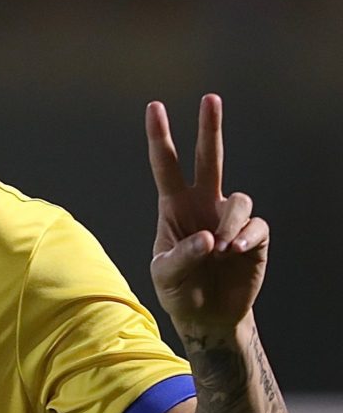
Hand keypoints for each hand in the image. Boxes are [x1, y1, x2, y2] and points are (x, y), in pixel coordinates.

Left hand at [145, 94, 267, 334]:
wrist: (207, 314)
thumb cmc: (179, 289)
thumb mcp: (166, 275)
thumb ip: (182, 256)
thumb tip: (209, 238)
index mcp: (173, 206)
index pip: (166, 165)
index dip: (161, 137)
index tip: (155, 107)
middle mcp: (203, 204)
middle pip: (208, 158)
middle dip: (209, 128)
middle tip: (210, 98)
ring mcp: (229, 219)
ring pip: (239, 199)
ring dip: (230, 222)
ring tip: (220, 249)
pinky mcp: (254, 237)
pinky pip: (256, 226)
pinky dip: (245, 237)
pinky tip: (234, 252)